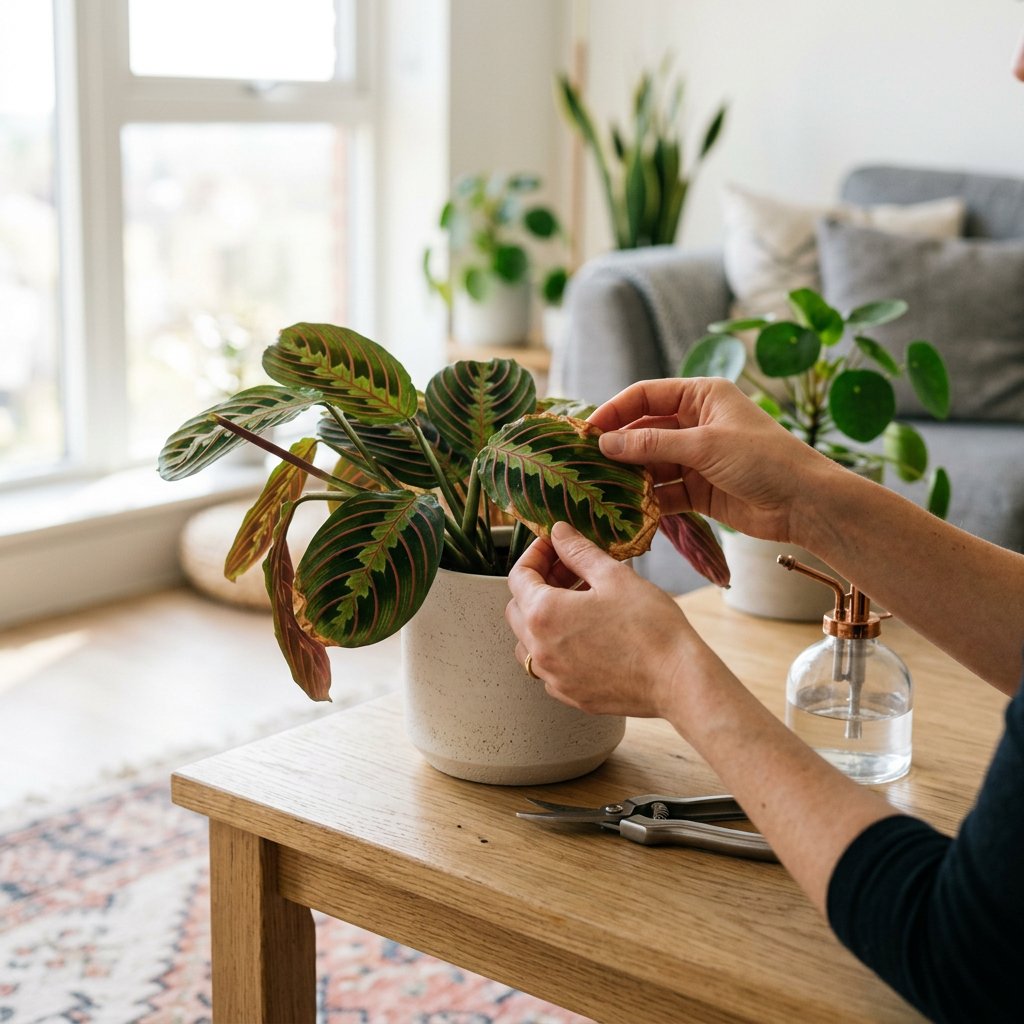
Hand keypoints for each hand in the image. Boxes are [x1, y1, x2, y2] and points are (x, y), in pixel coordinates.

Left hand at [506, 522, 699, 717]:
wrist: (678, 680)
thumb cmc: (651, 628)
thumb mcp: (614, 576)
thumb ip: (579, 551)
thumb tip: (559, 533)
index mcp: (543, 614)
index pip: (519, 576)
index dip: (536, 554)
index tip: (554, 545)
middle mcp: (540, 650)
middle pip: (517, 608)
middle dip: (538, 583)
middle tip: (569, 569)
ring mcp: (554, 677)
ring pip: (529, 641)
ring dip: (543, 618)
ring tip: (578, 602)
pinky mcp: (571, 694)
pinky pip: (549, 667)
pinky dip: (557, 647)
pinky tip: (586, 634)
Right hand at [589, 377, 832, 543]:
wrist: (804, 504)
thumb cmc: (764, 459)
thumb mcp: (705, 445)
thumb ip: (653, 444)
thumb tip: (606, 443)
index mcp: (702, 396)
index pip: (646, 395)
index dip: (615, 410)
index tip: (587, 430)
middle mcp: (696, 423)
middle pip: (644, 431)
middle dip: (618, 447)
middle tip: (586, 464)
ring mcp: (696, 458)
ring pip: (651, 463)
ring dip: (630, 476)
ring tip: (602, 489)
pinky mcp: (698, 490)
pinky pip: (663, 491)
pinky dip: (647, 500)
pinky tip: (628, 509)